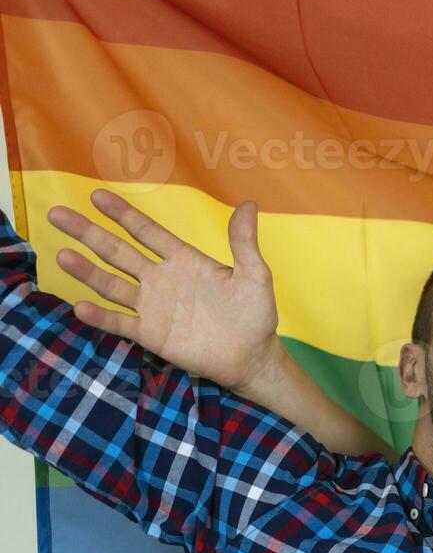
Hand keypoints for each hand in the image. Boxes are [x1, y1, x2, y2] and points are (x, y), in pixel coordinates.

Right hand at [48, 190, 281, 390]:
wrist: (252, 356)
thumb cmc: (255, 314)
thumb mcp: (255, 275)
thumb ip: (244, 242)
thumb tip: (249, 204)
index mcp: (184, 260)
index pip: (147, 232)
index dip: (123, 214)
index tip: (96, 196)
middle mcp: (162, 279)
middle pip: (118, 252)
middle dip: (88, 234)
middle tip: (57, 214)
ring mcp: (153, 307)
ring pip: (113, 285)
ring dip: (87, 272)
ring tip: (63, 256)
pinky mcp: (151, 334)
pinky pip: (121, 323)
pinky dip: (101, 317)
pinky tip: (79, 307)